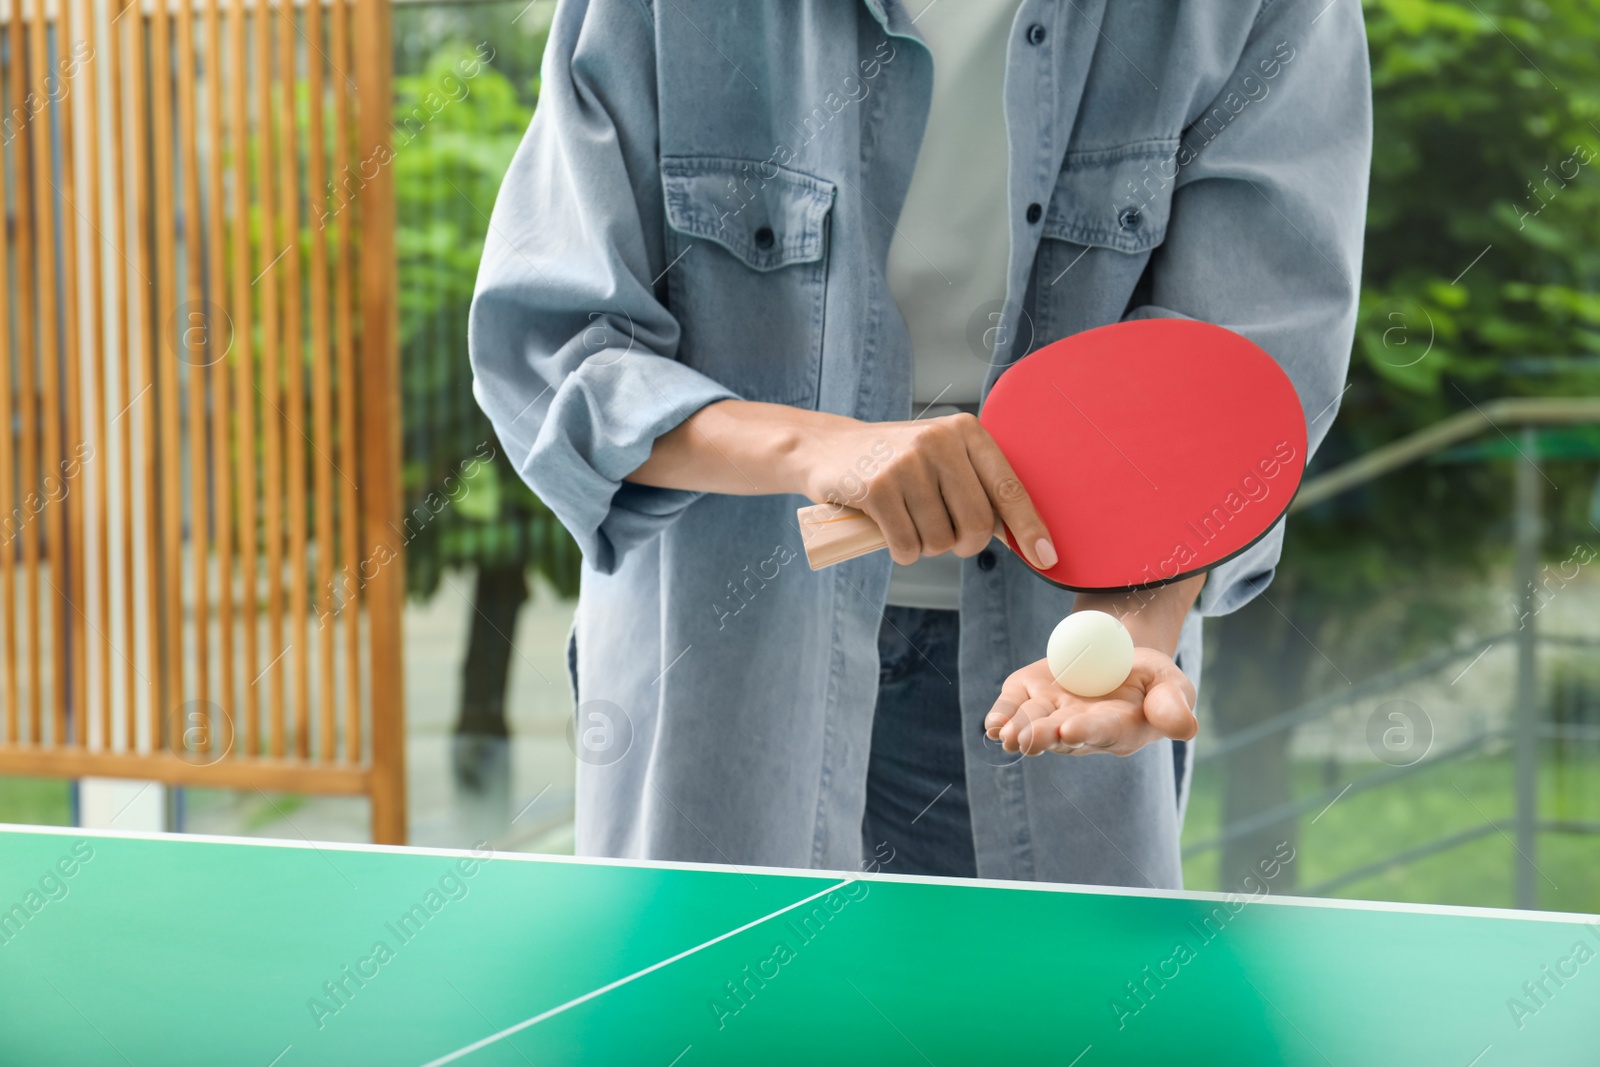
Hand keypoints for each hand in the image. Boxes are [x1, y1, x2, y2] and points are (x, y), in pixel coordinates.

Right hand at [795, 412, 1056, 568]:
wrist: (826, 449)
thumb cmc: (896, 463)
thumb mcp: (942, 460)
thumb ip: (979, 488)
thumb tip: (1024, 538)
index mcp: (966, 432)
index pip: (1009, 488)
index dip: (1029, 529)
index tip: (1046, 559)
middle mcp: (940, 441)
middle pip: (977, 525)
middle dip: (962, 544)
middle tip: (942, 536)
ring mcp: (907, 463)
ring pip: (940, 541)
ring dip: (925, 547)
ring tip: (906, 521)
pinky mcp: (877, 487)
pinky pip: (907, 547)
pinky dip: (901, 551)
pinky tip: (885, 529)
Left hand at [983, 647, 1197, 756]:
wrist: (1115, 656)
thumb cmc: (1150, 679)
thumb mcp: (1170, 683)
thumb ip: (1174, 704)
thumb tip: (1186, 729)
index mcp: (1118, 728)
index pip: (1101, 731)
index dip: (1085, 731)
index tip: (1070, 730)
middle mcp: (1080, 728)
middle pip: (1060, 734)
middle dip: (1043, 736)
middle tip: (1028, 739)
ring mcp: (1051, 714)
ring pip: (1032, 724)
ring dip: (1018, 730)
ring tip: (1007, 736)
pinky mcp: (1029, 696)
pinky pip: (1011, 708)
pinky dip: (1000, 716)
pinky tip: (992, 725)